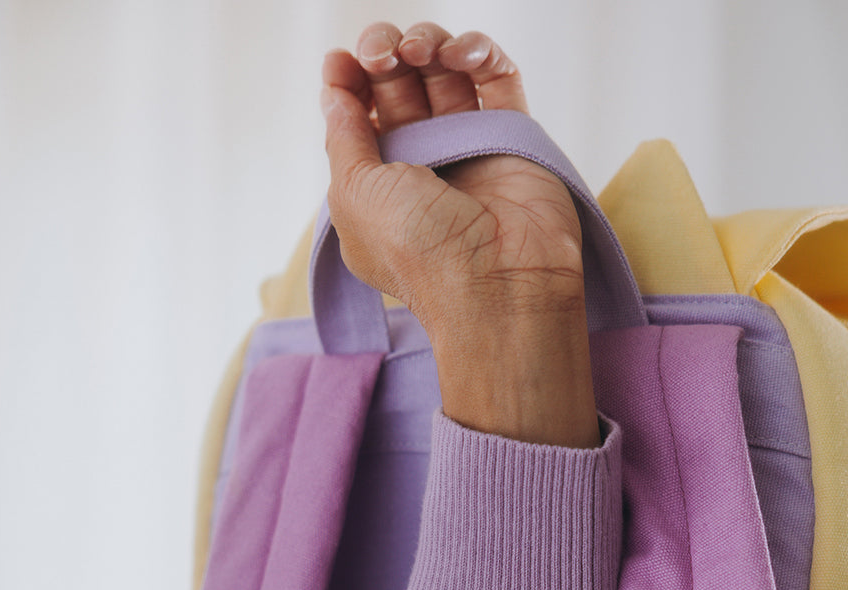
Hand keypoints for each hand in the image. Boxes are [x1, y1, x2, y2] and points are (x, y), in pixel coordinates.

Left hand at [321, 23, 600, 447]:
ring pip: (447, 73)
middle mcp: (423, 165)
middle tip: (384, 54)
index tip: (341, 62)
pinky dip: (479, 53)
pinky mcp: (513, 136)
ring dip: (430, 46)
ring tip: (421, 52)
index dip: (350, 80)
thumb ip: (343, 138)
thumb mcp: (354, 196)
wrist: (497, 285)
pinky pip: (498, 78)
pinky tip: (463, 54)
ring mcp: (470, 148)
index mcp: (379, 186)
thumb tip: (334, 91)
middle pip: (401, 84)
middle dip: (386, 54)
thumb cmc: (420, 254)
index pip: (361, 115)